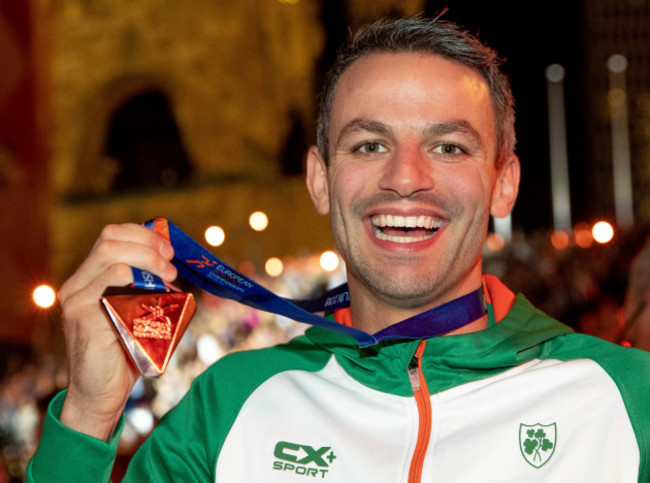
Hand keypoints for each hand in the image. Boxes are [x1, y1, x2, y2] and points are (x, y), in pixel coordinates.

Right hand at [58, 223, 176, 439]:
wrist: (102, 393)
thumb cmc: (125, 352)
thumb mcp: (138, 312)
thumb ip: (148, 289)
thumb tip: (175, 269)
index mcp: (90, 278)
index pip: (112, 236)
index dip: (143, 235)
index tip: (168, 249)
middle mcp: (78, 283)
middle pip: (110, 240)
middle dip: (148, 244)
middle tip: (171, 263)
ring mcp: (77, 299)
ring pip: (113, 258)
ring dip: (148, 262)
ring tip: (169, 279)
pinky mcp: (83, 316)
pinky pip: (110, 285)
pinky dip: (137, 284)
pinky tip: (152, 297)